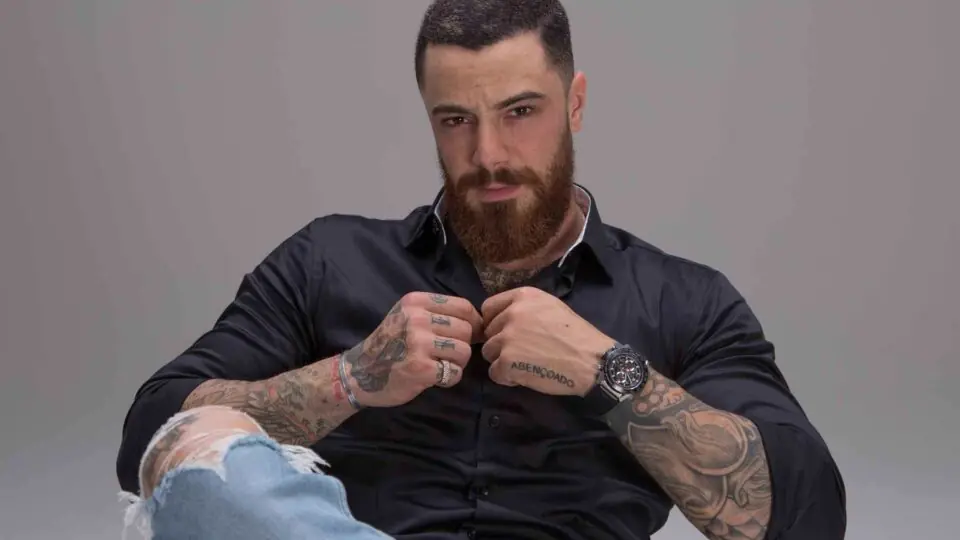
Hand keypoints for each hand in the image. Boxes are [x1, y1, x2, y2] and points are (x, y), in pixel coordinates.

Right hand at [341, 292, 482, 407]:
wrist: (360, 373)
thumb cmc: (389, 344)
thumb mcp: (407, 317)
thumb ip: (438, 314)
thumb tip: (482, 323)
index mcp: (416, 302)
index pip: (463, 307)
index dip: (473, 323)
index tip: (467, 336)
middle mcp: (417, 319)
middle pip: (466, 330)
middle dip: (462, 345)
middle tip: (445, 355)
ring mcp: (418, 343)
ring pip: (464, 351)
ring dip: (456, 363)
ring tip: (439, 365)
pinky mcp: (421, 368)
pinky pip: (455, 372)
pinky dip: (449, 378)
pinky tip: (434, 377)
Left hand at [481, 287, 613, 396]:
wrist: (591, 361)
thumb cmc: (576, 335)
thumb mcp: (550, 306)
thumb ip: (525, 308)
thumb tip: (503, 319)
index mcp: (522, 296)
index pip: (488, 307)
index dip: (494, 322)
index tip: (505, 333)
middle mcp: (511, 314)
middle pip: (488, 332)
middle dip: (501, 343)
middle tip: (523, 352)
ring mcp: (507, 338)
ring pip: (488, 352)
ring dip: (502, 360)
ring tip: (525, 364)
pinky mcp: (507, 362)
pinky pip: (494, 372)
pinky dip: (507, 378)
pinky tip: (525, 376)